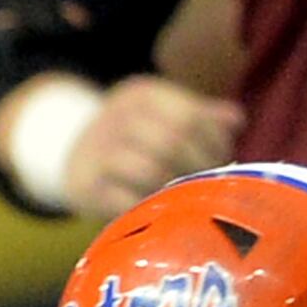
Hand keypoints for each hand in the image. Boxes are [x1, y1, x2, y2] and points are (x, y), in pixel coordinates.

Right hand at [68, 76, 241, 214]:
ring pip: (151, 170)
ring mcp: (99, 152)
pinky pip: (127, 200)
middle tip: (213, 185)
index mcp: (141, 94)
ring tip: (191, 198)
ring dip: (177, 188)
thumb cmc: (132, 138)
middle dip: (200, 167)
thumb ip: (199, 117)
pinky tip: (164, 212)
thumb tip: (237, 121)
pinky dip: (151, 208)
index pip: (189, 116)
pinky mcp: (86, 186)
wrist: (69, 154)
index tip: (225, 161)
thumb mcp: (161, 114)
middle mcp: (117, 117)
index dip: (214, 142)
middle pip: (172, 141)